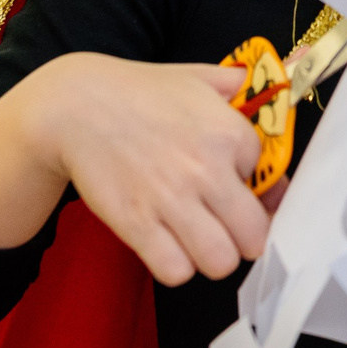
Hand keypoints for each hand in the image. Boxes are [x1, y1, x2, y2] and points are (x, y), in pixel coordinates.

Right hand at [0, 53, 270, 286]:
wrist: (75, 105)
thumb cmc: (138, 90)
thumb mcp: (196, 76)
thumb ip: (236, 83)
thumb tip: (269, 91)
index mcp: (230, 133)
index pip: (271, 187)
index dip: (254, 191)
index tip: (234, 186)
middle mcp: (207, 170)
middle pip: (254, 237)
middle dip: (244, 238)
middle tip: (226, 228)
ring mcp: (172, 200)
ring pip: (220, 262)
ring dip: (211, 257)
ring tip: (197, 240)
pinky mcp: (136, 224)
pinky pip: (175, 271)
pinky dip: (174, 266)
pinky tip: (167, 246)